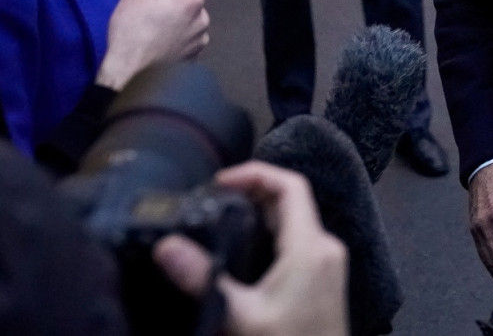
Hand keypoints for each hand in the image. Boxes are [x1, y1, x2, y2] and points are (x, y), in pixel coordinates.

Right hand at [97, 0, 209, 88]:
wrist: (130, 77)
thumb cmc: (132, 33)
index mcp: (193, 0)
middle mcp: (203, 19)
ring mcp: (199, 39)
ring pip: (185, 12)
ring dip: (170, 8)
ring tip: (148, 17)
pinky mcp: (193, 55)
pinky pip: (184, 31)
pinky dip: (172, 27)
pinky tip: (155, 34)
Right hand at [154, 161, 349, 335]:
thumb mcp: (240, 318)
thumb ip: (204, 279)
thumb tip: (166, 246)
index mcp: (312, 246)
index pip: (289, 185)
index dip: (254, 173)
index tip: (217, 182)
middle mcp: (325, 248)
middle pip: (290, 201)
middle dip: (251, 193)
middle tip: (210, 200)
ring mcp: (326, 266)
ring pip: (293, 222)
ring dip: (259, 214)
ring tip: (218, 219)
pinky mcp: (321, 284)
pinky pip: (295, 243)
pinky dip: (269, 235)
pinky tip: (240, 252)